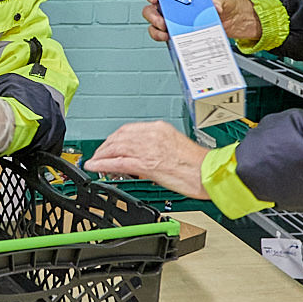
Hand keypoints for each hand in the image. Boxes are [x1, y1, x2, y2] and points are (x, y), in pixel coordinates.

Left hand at [88, 121, 209, 198]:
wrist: (209, 172)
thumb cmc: (199, 165)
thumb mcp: (175, 147)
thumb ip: (157, 148)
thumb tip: (143, 157)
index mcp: (160, 129)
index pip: (129, 130)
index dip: (114, 138)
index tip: (109, 145)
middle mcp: (152, 135)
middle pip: (119, 137)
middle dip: (105, 146)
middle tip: (97, 154)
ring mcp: (149, 149)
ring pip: (116, 148)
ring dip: (101, 155)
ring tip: (93, 162)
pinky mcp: (147, 164)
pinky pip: (118, 163)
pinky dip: (103, 164)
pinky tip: (95, 167)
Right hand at [144, 0, 261, 43]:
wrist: (234, 21)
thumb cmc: (225, 4)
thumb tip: (213, 6)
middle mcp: (174, 9)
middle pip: (152, 10)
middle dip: (153, 17)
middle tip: (163, 23)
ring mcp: (176, 23)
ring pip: (155, 26)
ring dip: (156, 31)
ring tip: (166, 35)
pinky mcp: (180, 36)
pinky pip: (167, 39)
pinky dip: (167, 41)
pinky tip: (174, 41)